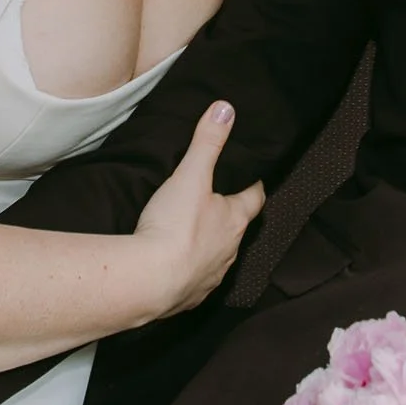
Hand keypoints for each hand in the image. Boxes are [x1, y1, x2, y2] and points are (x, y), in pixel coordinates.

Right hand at [133, 101, 265, 318]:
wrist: (150, 281)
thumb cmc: (176, 225)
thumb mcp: (191, 175)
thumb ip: (207, 142)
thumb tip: (226, 107)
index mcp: (234, 220)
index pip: (254, 199)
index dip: (255, 188)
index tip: (255, 180)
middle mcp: (229, 251)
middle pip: (237, 230)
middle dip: (231, 218)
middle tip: (221, 205)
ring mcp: (211, 277)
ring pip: (218, 257)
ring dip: (210, 247)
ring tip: (197, 236)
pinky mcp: (190, 297)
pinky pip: (196, 282)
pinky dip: (190, 273)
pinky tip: (178, 269)